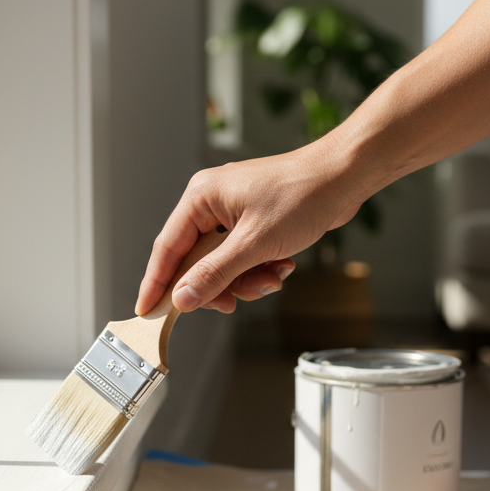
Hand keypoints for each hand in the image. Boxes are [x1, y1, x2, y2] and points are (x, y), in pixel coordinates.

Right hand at [136, 139, 372, 314]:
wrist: (343, 179)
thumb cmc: (301, 197)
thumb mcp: (254, 244)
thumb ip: (214, 274)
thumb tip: (183, 299)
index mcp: (201, 198)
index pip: (167, 248)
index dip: (156, 283)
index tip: (146, 312)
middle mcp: (211, 203)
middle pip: (196, 262)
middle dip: (220, 285)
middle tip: (234, 302)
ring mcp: (232, 213)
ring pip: (222, 265)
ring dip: (246, 280)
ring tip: (273, 277)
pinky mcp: (251, 222)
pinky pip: (242, 259)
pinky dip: (259, 269)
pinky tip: (282, 266)